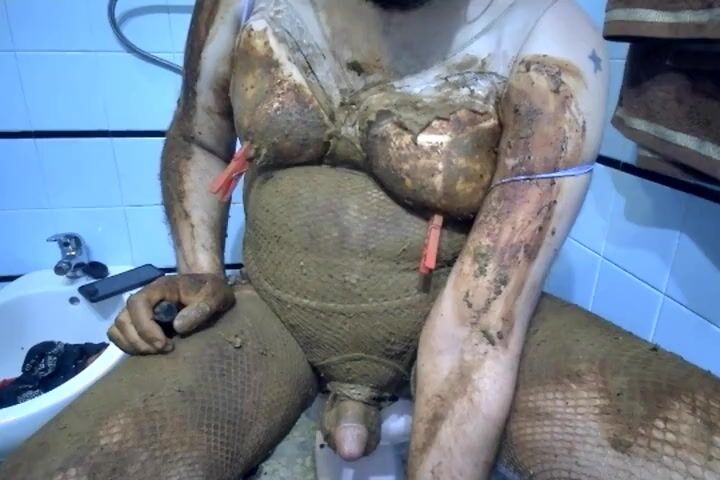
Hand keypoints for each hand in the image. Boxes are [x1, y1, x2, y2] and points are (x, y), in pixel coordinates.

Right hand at [107, 274, 234, 354]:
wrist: (209, 289)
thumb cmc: (212, 291)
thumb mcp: (216, 296)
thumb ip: (202, 309)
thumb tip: (178, 326)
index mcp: (160, 288)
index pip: (138, 304)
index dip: (145, 327)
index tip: (164, 344)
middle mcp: (144, 298)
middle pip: (123, 319)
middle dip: (140, 341)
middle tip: (164, 350)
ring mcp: (139, 310)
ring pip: (118, 329)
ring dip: (133, 345)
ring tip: (157, 352)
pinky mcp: (139, 322)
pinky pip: (121, 336)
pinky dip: (130, 346)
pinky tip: (151, 351)